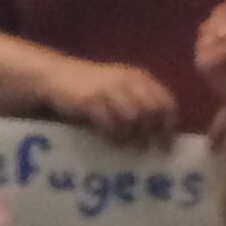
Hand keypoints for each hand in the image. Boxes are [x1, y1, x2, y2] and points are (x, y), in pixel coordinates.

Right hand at [50, 57, 183, 146]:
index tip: (165, 147)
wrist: (56, 76)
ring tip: (125, 145)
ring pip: (133, 118)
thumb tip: (160, 135)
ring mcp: (109, 89)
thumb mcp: (120, 89)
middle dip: (151, 134)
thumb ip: (139, 104)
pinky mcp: (91, 100)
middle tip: (144, 149)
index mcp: (139, 77)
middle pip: (152, 111)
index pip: (166, 102)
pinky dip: (112, 136)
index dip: (168, 126)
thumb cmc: (93, 88)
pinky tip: (109, 139)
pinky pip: (110, 123)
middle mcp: (127, 80)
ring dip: (130, 136)